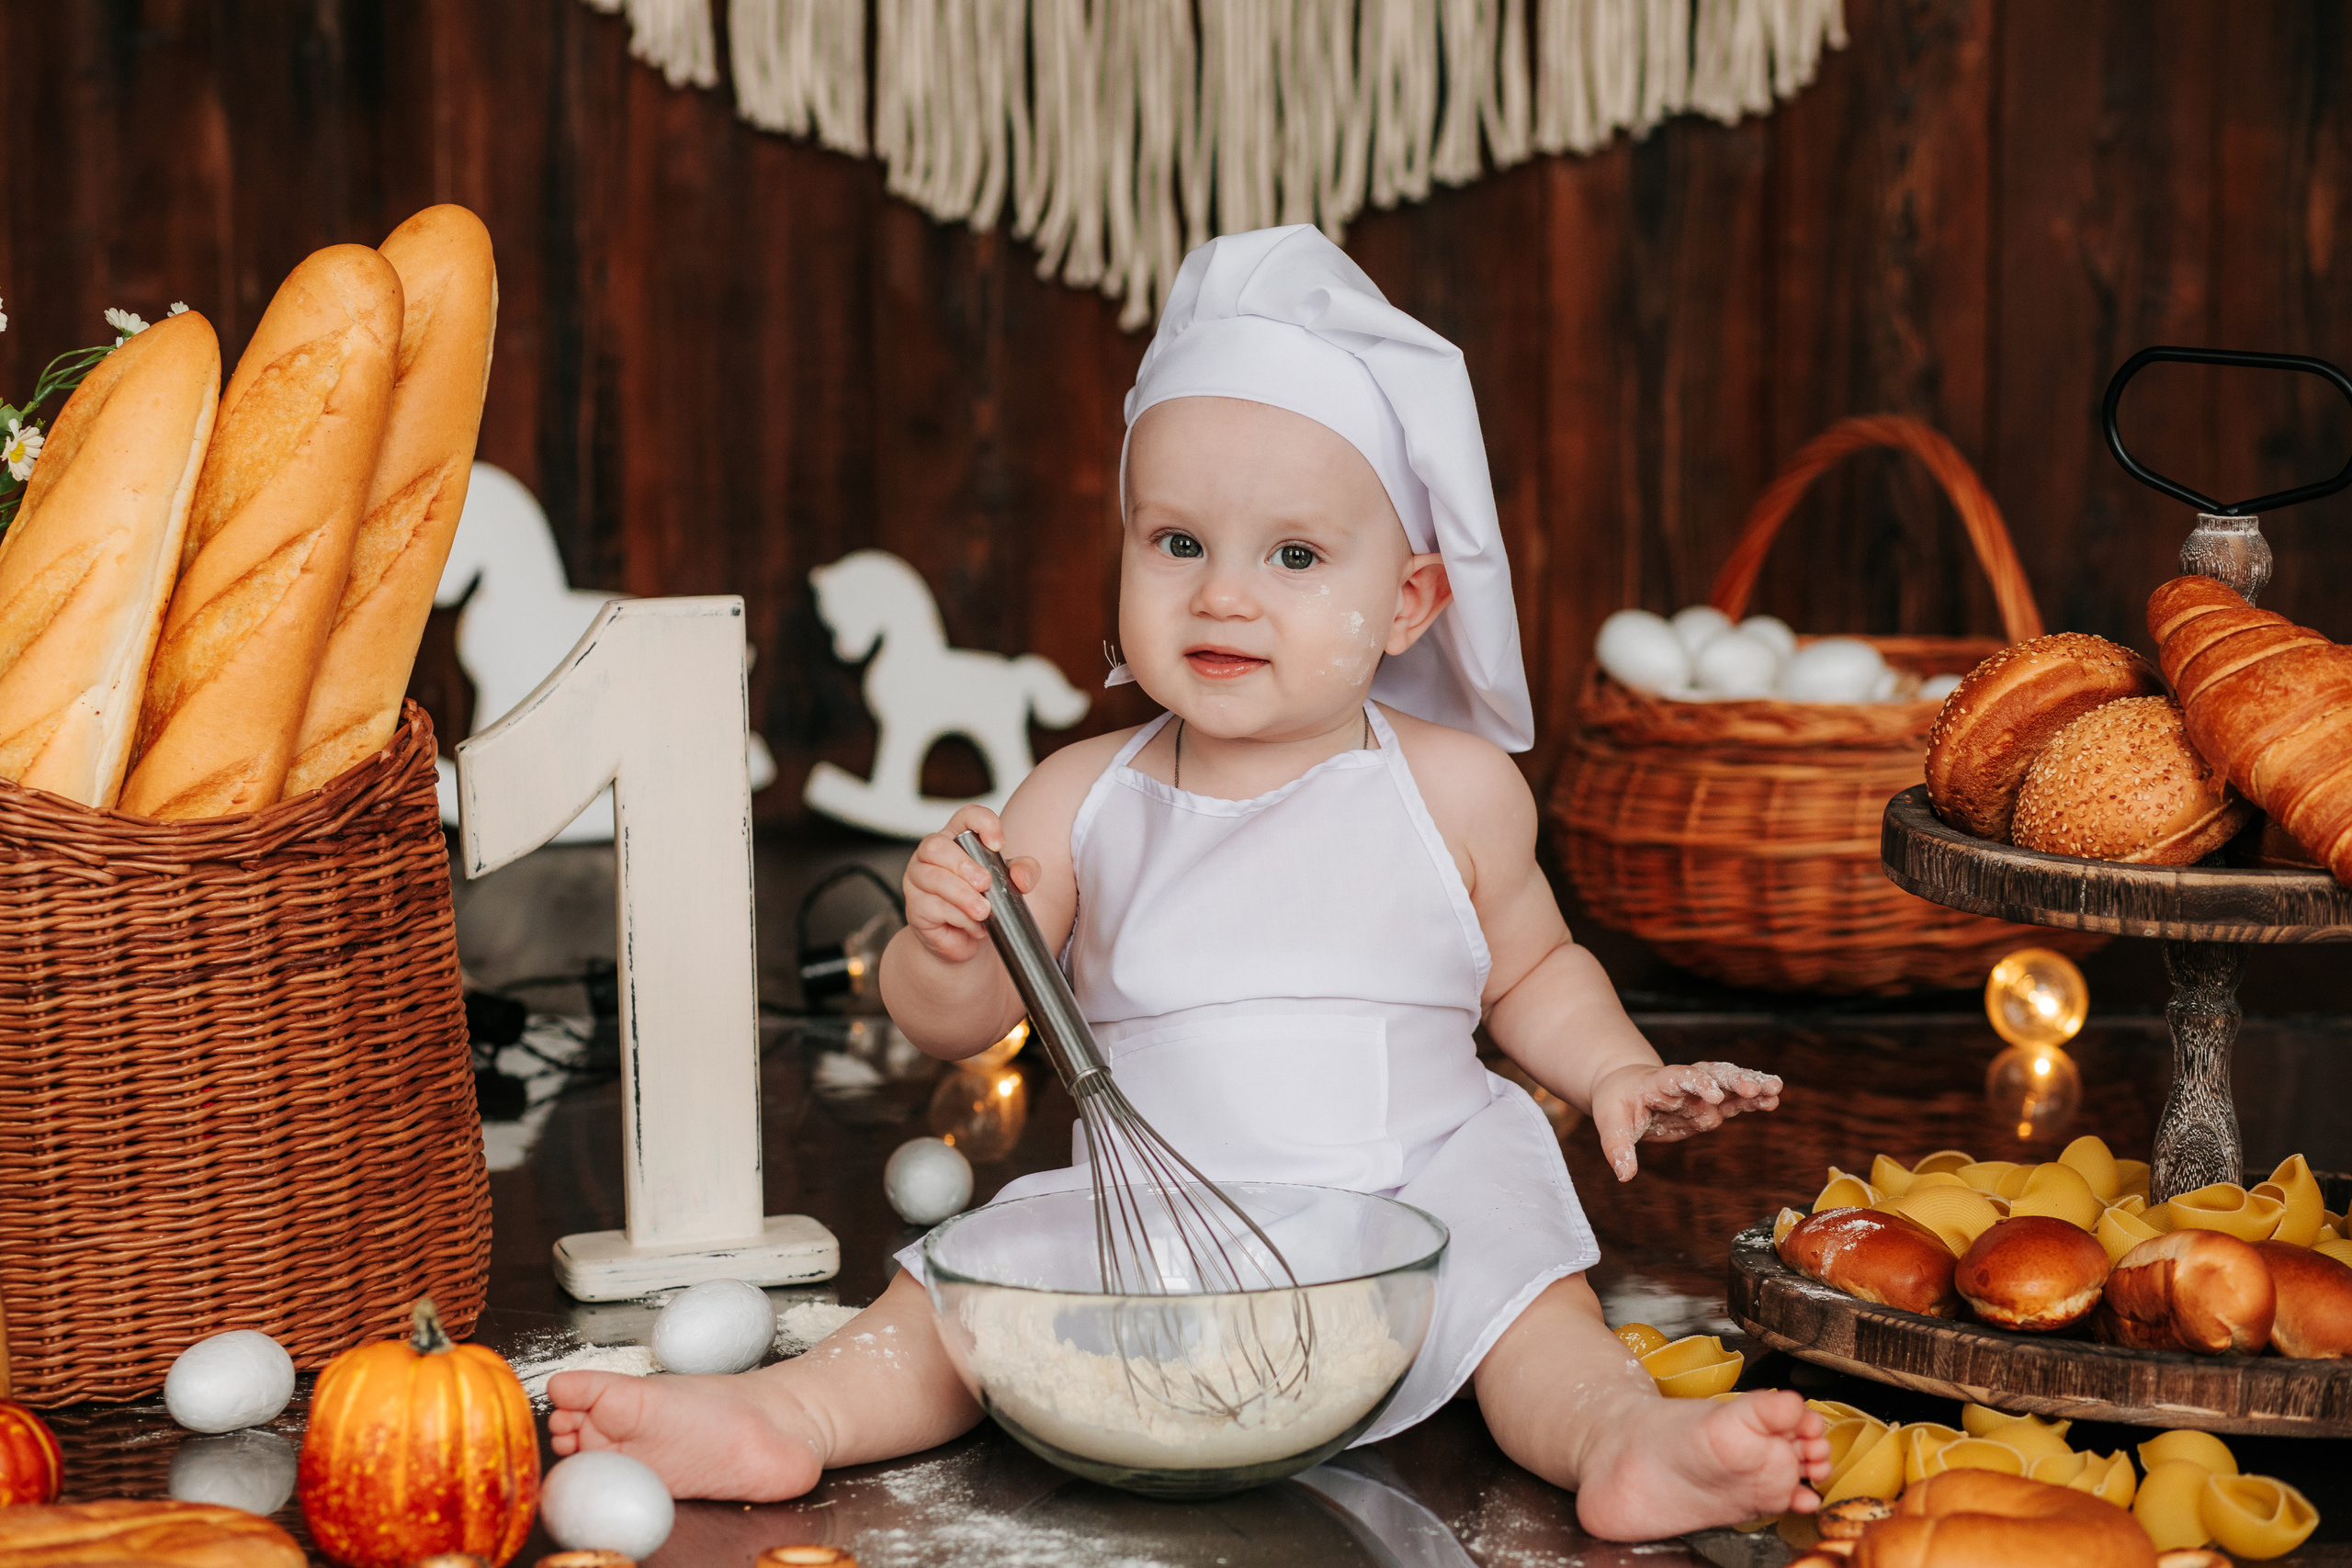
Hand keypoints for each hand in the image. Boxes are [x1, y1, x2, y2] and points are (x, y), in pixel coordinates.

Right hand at [902, 805, 1038, 964]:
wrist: (965, 941)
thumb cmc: (983, 902)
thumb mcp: (1010, 884)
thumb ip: (1023, 872)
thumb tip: (1020, 876)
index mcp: (956, 839)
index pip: (966, 816)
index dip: (982, 823)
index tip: (998, 844)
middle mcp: (931, 855)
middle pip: (937, 845)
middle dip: (963, 865)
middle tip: (985, 883)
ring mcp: (918, 880)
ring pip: (933, 878)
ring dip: (962, 895)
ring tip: (983, 911)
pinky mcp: (914, 907)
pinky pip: (933, 907)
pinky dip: (958, 918)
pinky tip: (972, 925)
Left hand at [1589, 1060, 1781, 1181]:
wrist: (1625, 1087)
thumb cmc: (1617, 1102)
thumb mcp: (1610, 1123)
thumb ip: (1617, 1147)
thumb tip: (1624, 1175)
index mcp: (1658, 1082)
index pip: (1679, 1078)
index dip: (1697, 1083)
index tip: (1715, 1094)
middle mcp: (1684, 1084)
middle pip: (1711, 1074)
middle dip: (1733, 1080)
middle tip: (1753, 1088)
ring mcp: (1700, 1093)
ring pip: (1729, 1084)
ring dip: (1751, 1084)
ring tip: (1775, 1089)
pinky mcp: (1711, 1106)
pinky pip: (1735, 1100)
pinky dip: (1753, 1100)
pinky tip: (1773, 1100)